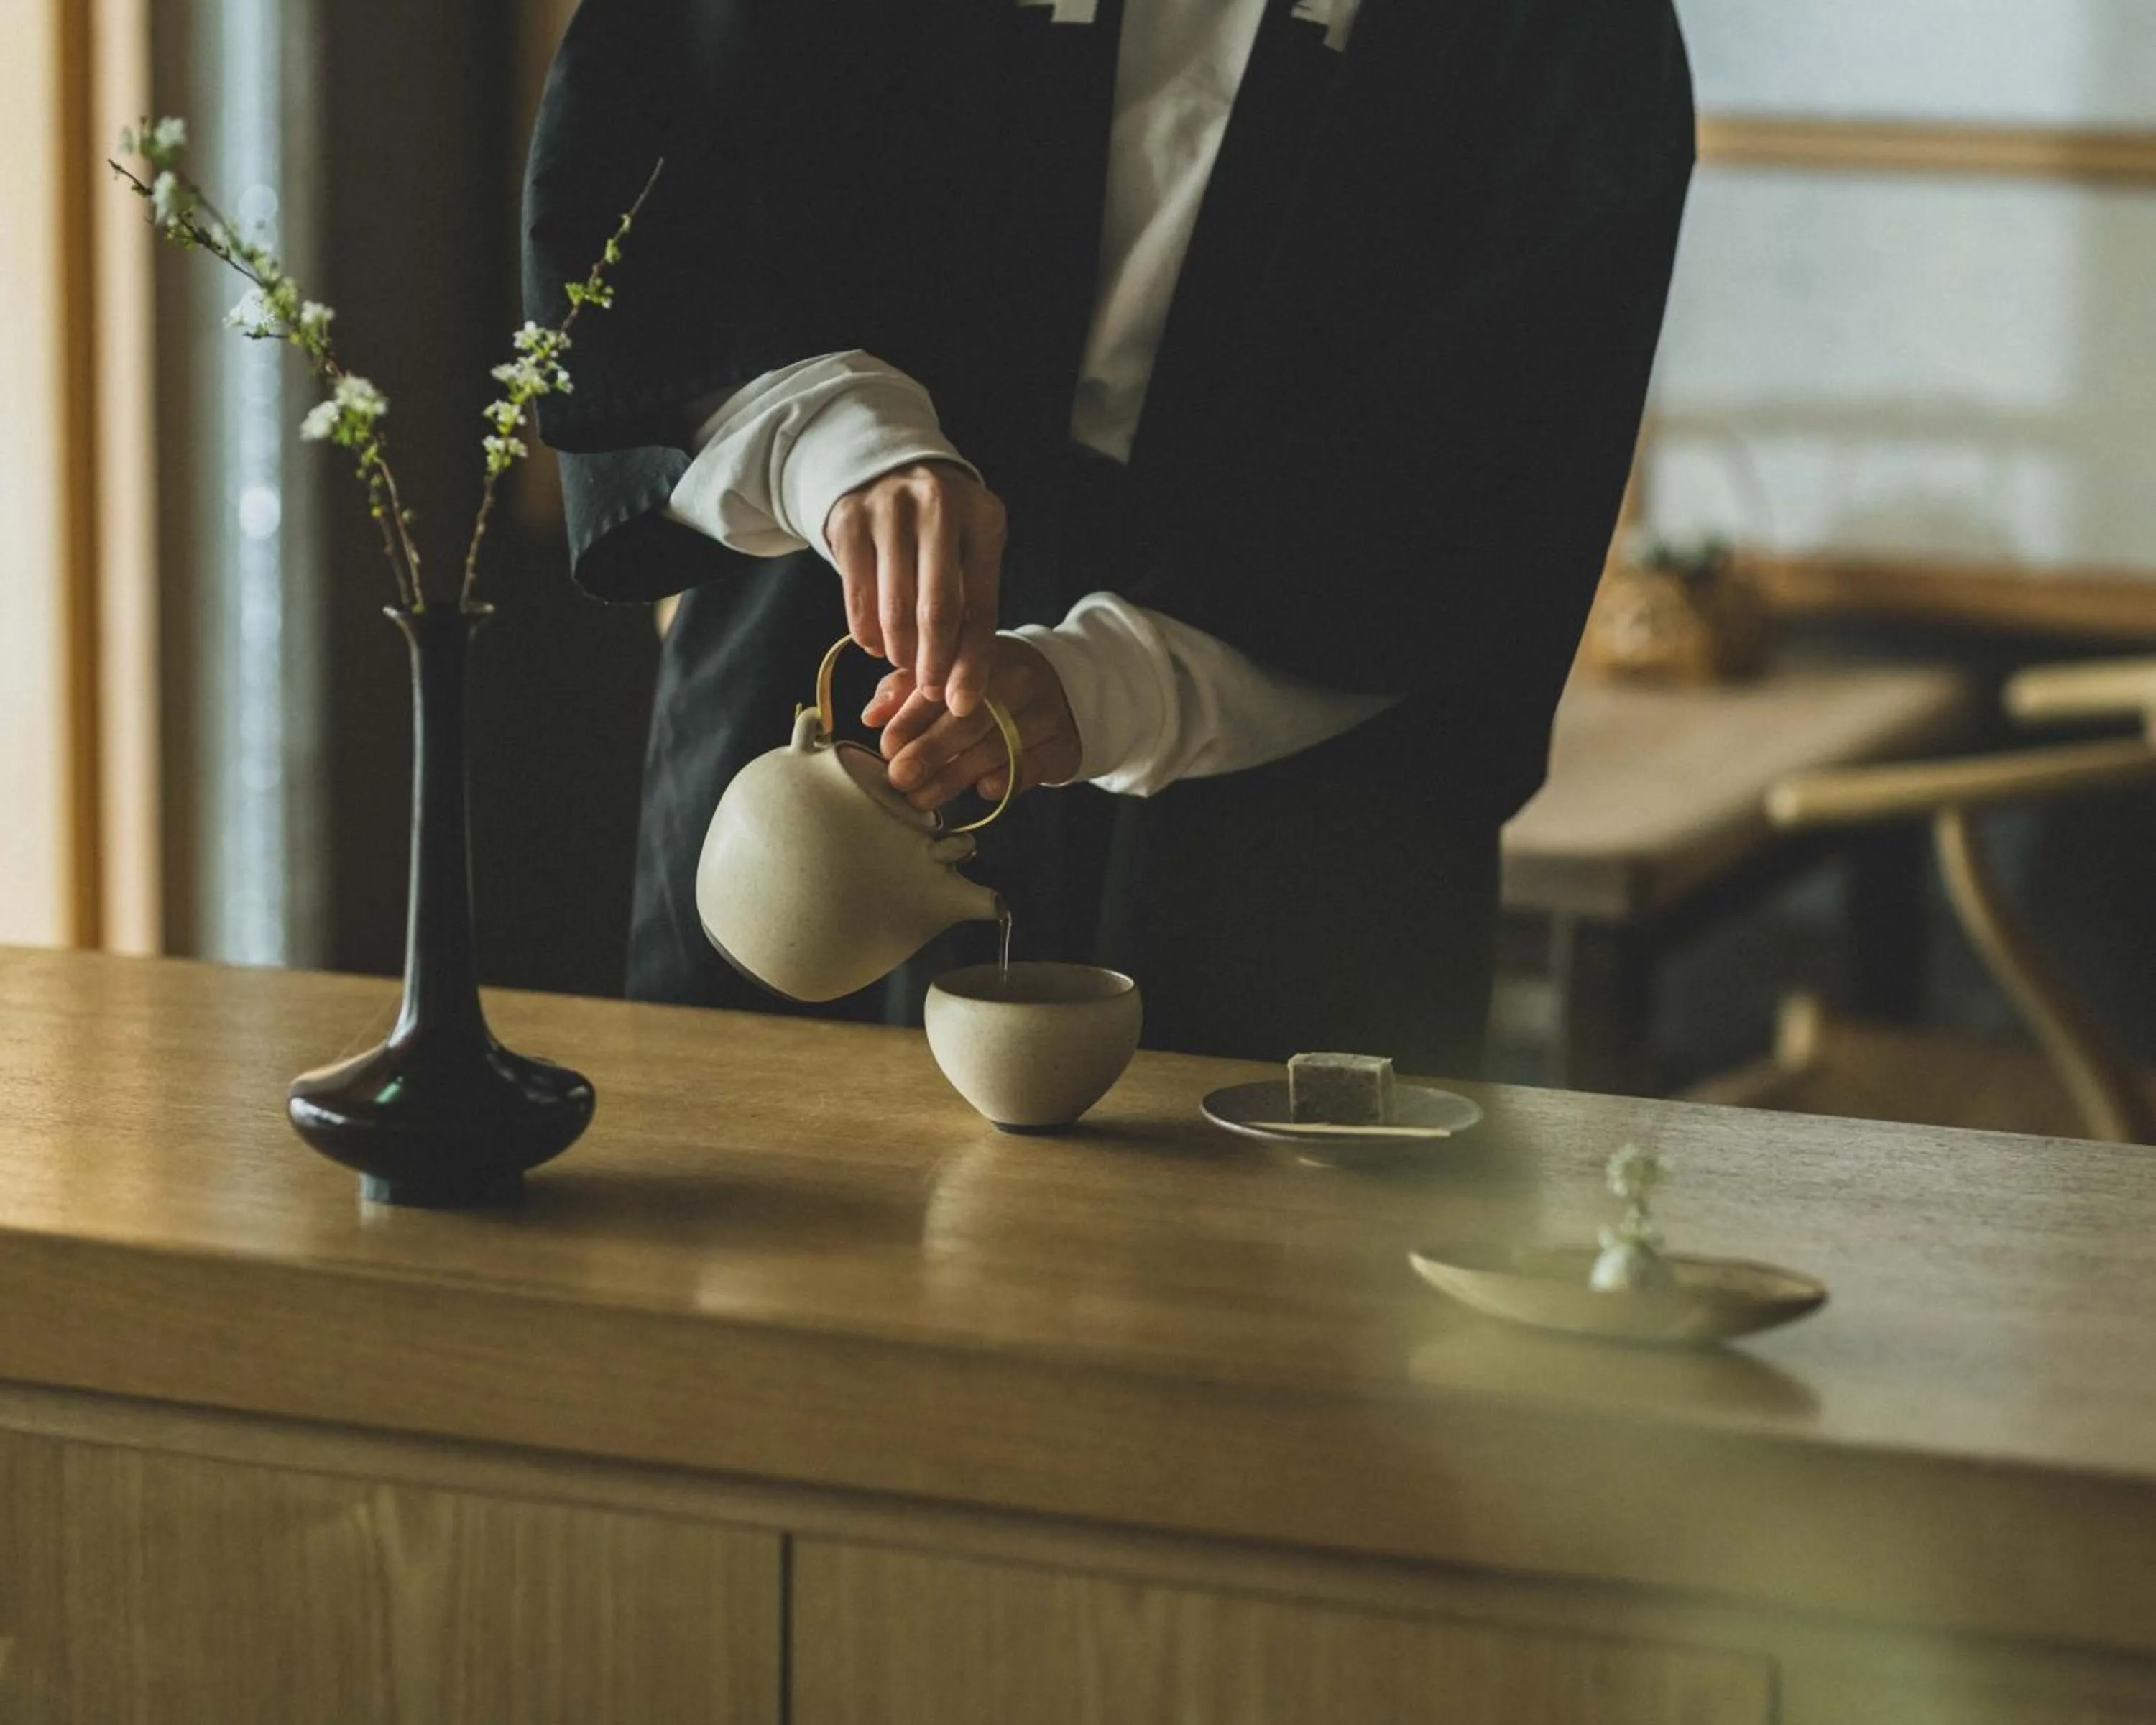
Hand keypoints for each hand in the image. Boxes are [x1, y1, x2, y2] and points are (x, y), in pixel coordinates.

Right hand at [824, 461, 1004, 716]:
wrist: (885, 464)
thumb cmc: (940, 525)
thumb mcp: (969, 547)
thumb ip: (970, 605)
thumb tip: (959, 687)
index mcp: (982, 518)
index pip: (981, 605)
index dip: (971, 661)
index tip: (962, 703)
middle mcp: (938, 507)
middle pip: (938, 609)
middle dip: (934, 663)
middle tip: (929, 694)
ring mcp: (889, 510)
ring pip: (894, 609)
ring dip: (899, 651)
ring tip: (904, 661)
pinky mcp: (848, 521)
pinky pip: (857, 598)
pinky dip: (867, 633)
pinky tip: (877, 643)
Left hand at [864, 637, 1081, 810]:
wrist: (1064, 689)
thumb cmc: (991, 686)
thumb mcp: (951, 674)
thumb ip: (907, 689)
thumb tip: (872, 716)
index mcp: (984, 653)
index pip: (944, 683)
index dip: (911, 717)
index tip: (887, 745)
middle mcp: (1019, 677)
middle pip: (968, 720)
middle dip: (928, 753)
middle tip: (899, 778)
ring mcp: (1046, 711)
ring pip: (994, 750)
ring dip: (953, 779)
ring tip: (920, 798)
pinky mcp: (1063, 744)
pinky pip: (1028, 768)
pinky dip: (1002, 781)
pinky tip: (980, 790)